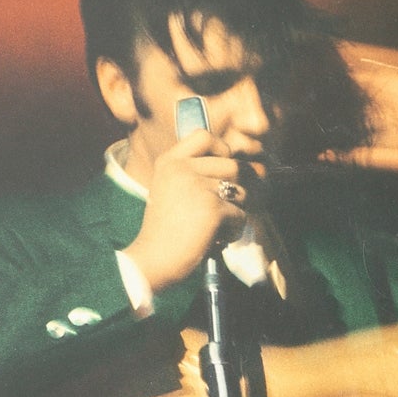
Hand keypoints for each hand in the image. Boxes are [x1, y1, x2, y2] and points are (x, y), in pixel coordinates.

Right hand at [121, 128, 248, 294]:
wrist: (152, 260)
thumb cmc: (164, 231)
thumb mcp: (169, 190)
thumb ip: (194, 175)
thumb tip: (245, 169)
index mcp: (169, 162)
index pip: (204, 136)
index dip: (223, 148)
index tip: (227, 166)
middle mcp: (183, 168)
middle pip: (233, 165)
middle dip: (244, 187)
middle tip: (242, 204)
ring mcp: (199, 187)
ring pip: (242, 191)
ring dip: (239, 212)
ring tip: (222, 228)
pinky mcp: (213, 208)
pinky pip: (240, 215)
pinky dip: (233, 231)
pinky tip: (217, 240)